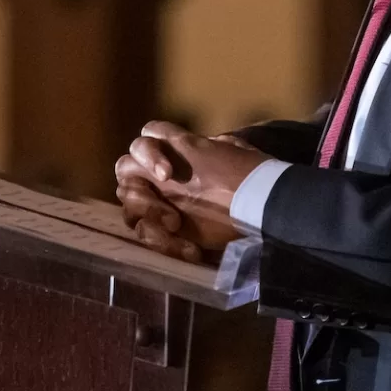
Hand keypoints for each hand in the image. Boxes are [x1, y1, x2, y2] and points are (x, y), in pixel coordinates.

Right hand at [114, 121, 266, 258]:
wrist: (265, 210)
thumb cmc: (246, 179)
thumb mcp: (227, 150)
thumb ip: (198, 144)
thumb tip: (185, 141)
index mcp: (176, 153)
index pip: (144, 140)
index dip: (147, 154)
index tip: (167, 175)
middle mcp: (163, 177)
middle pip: (125, 175)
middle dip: (141, 196)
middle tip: (170, 216)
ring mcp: (162, 204)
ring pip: (131, 209)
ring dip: (150, 220)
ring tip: (178, 228)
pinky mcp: (167, 232)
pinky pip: (150, 236)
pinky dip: (166, 244)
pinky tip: (192, 250)